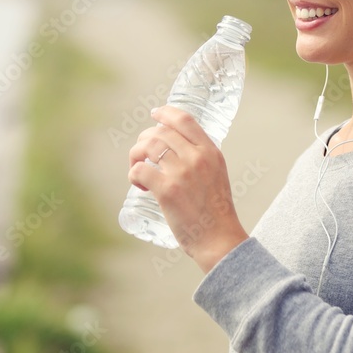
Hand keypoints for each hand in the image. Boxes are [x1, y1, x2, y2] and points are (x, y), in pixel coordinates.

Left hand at [127, 106, 248, 272]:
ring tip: (136, 167)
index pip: (185, 120)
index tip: (155, 114)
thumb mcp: (217, 176)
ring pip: (147, 146)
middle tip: (140, 154)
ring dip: (135, 154)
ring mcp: (182, 172)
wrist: (219, 239)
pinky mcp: (168, 190)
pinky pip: (140, 169)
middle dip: (144, 139)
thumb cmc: (216, 212)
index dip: (165, 113)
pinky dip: (133, 174)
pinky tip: (139, 184)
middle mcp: (197, 157)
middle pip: (161, 132)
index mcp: (211, 152)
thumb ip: (202, 161)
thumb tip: (178, 151)